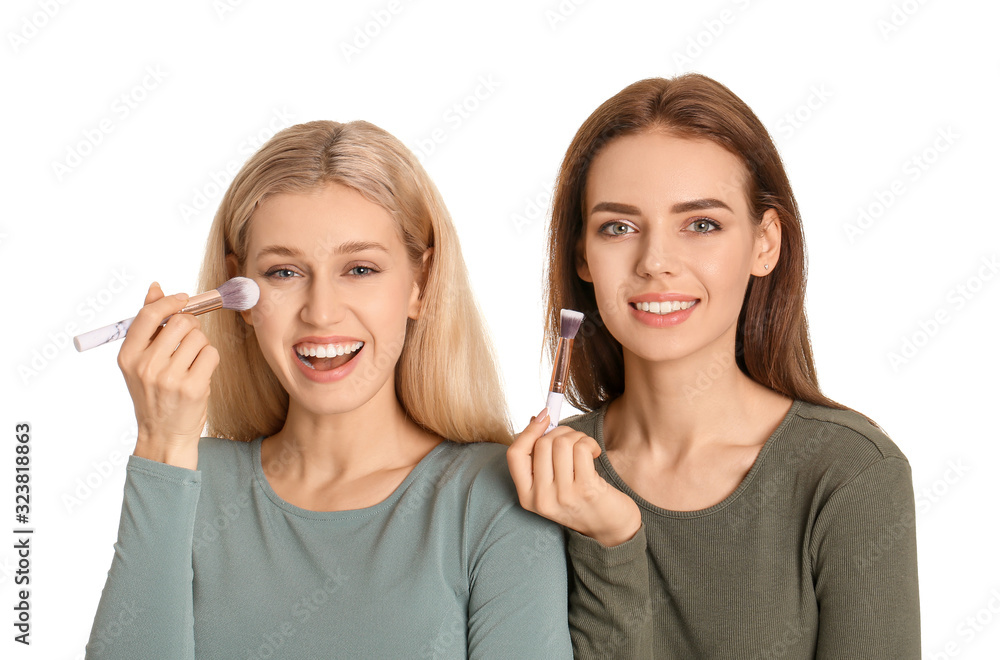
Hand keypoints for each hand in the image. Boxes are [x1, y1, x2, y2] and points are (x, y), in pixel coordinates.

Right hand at [117, 282, 219, 468]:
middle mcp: (146, 366)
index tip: (182, 299)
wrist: (163, 435)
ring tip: (191, 361)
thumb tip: (155, 287)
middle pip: (180, 322)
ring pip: (199, 337)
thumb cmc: (154, 394)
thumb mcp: (141, 361)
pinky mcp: (192, 388)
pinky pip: (211, 353)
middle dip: (191, 325)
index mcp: (128, 356)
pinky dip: (210, 358)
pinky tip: (200, 372)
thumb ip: (148, 325)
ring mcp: (169, 378)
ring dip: (201, 344)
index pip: (149, 315)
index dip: (169, 301)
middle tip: (188, 339)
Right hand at [507, 409, 641, 546]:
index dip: (528, 431)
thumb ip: (541, 458)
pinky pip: (581, 448)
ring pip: (562, 443)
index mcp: (527, 496)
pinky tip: (595, 453)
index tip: (544, 417)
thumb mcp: (552, 485)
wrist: (610, 529)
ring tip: (586, 447)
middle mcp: (541, 499)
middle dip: (561, 432)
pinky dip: (589, 443)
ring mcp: (563, 495)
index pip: (515, 455)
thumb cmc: (580, 500)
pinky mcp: (586, 489)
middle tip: (574, 440)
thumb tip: (538, 419)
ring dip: (577, 437)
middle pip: (542, 444)